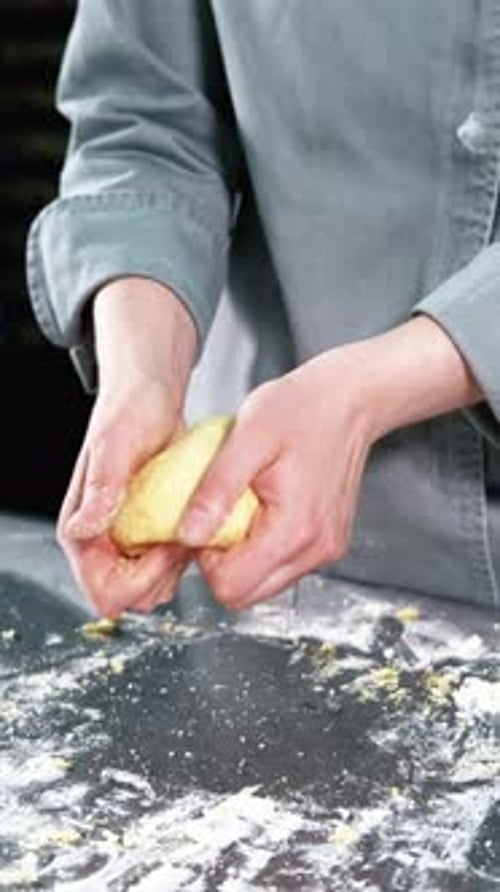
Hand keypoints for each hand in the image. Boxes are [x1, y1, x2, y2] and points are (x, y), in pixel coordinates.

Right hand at [57, 277, 197, 616]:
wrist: (152, 395)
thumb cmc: (130, 410)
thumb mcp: (117, 443)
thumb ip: (102, 486)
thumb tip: (83, 528)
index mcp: (81, 530)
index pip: (103, 593)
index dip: (137, 581)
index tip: (163, 547)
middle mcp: (100, 541)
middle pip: (130, 599)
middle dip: (161, 575)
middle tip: (182, 533)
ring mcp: (127, 541)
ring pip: (153, 588)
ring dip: (177, 566)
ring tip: (190, 523)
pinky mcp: (150, 535)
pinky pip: (169, 568)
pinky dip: (186, 554)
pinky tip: (196, 523)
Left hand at [178, 316, 481, 608]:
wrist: (350, 398)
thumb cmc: (302, 408)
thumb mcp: (247, 438)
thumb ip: (215, 490)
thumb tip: (187, 535)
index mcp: (295, 530)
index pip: (232, 587)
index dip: (206, 559)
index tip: (206, 518)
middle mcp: (316, 550)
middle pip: (246, 595)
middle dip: (221, 562)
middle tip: (220, 513)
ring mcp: (325, 549)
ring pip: (263, 584)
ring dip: (242, 556)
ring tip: (243, 506)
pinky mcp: (327, 542)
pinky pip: (282, 565)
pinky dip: (262, 546)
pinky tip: (262, 507)